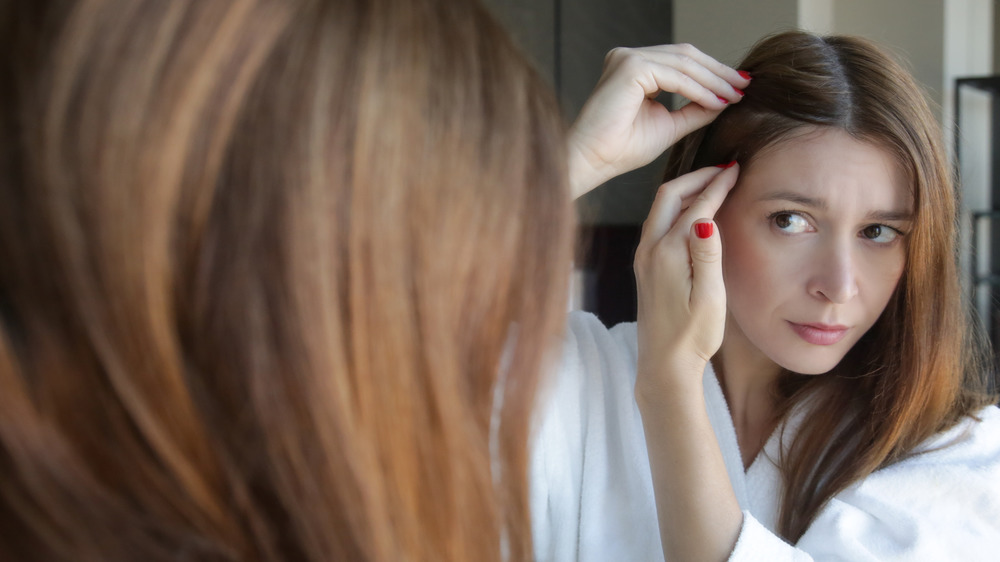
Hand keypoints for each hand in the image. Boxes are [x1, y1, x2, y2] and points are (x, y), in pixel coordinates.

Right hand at [568, 44, 748, 198]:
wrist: (593, 161)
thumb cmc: (621, 149)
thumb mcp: (669, 126)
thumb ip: (694, 110)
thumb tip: (724, 100)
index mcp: (634, 68)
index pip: (682, 62)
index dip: (713, 73)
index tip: (739, 88)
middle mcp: (628, 57)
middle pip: (686, 56)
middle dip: (719, 72)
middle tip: (745, 85)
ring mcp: (627, 58)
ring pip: (684, 63)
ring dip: (714, 80)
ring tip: (735, 95)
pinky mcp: (630, 68)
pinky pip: (675, 76)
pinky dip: (699, 89)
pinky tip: (717, 102)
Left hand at [633, 164, 737, 395]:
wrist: (664, 363)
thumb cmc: (692, 335)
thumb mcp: (709, 297)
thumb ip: (707, 255)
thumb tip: (705, 217)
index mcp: (667, 253)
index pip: (695, 206)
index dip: (717, 184)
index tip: (737, 168)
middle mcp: (649, 250)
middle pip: (668, 195)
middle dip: (696, 177)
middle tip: (724, 169)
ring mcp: (643, 257)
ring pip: (660, 208)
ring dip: (685, 191)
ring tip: (712, 183)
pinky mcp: (644, 266)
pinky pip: (658, 223)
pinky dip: (677, 207)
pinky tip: (693, 211)